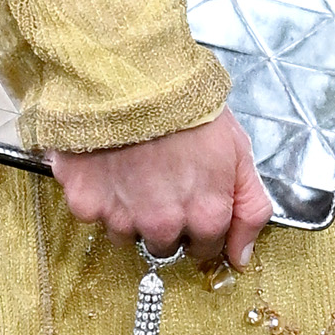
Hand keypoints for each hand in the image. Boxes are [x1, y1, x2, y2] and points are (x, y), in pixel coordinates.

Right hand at [48, 111, 269, 269]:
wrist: (135, 76)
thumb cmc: (188, 107)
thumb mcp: (239, 151)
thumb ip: (249, 209)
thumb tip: (241, 258)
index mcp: (205, 217)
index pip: (205, 249)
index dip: (201, 223)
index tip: (192, 198)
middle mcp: (162, 227)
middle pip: (164, 245)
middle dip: (166, 220)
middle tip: (162, 180)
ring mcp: (121, 218)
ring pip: (126, 234)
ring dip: (130, 211)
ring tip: (132, 169)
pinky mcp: (85, 204)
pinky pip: (93, 214)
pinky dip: (99, 194)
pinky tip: (107, 164)